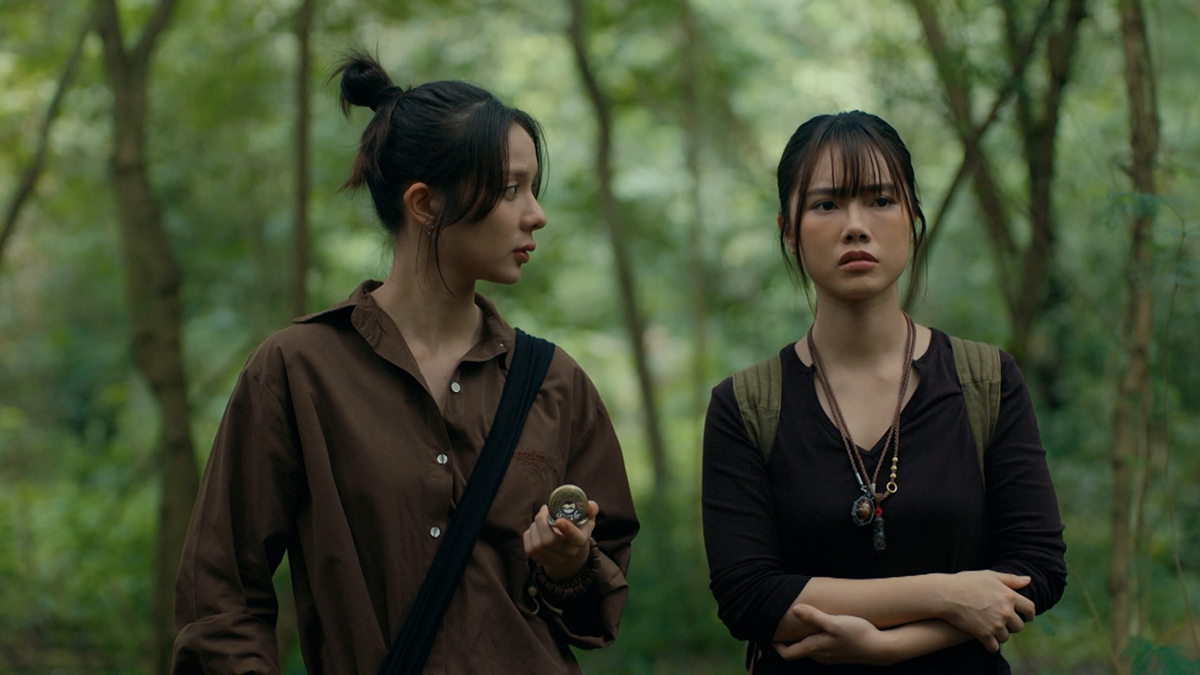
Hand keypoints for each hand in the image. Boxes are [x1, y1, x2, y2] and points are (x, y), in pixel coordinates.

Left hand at [523, 500, 598, 579]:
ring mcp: (554, 560)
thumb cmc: (577, 525)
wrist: (568, 543)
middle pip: (549, 541)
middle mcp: (568, 553)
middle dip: (542, 521)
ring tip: (540, 518)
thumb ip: (591, 509)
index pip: (577, 539)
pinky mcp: (541, 561)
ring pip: (537, 544)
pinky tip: (535, 528)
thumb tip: (590, 505)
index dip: (568, 530)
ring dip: (534, 526)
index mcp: (580, 540)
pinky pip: (529, 548)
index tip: (559, 520)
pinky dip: (529, 534)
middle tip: (545, 509)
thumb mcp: (587, 516)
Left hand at [773, 605, 894, 665]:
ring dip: (803, 637)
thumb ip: (813, 617)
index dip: (776, 645)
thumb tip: (794, 610)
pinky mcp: (839, 653)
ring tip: (800, 622)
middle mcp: (821, 656)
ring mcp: (830, 656)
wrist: (880, 648)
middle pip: (797, 650)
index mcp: (815, 649)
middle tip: (783, 623)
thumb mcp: (834, 623)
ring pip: (810, 648)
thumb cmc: (857, 634)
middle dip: (788, 639)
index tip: (770, 633)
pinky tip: (821, 626)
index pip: (788, 654)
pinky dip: (815, 638)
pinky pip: (821, 647)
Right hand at [938, 571, 1034, 651]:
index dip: (1030, 614)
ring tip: (992, 629)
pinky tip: (986, 640)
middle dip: (1012, 625)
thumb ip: (1010, 579)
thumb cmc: (966, 582)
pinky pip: (994, 647)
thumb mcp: (989, 575)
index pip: (1030, 609)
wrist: (946, 595)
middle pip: (1019, 626)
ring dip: (1000, 634)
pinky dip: (991, 645)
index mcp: (1009, 596)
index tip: (1026, 616)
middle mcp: (1005, 612)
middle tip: (1003, 622)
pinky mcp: (984, 635)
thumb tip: (1028, 580)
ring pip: (1006, 637)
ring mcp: (995, 625)